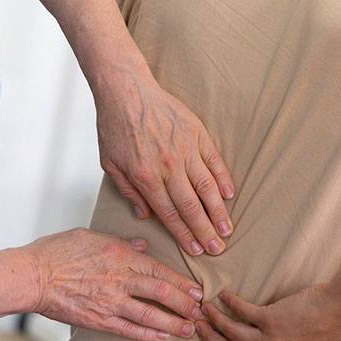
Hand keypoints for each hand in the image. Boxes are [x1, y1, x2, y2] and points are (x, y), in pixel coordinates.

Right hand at [23, 228, 206, 340]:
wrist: (31, 276)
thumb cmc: (58, 251)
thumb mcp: (93, 236)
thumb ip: (122, 241)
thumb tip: (143, 244)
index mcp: (121, 255)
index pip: (160, 270)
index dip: (181, 282)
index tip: (197, 290)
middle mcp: (120, 279)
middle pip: (161, 293)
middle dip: (185, 304)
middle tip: (201, 311)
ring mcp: (110, 301)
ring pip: (150, 314)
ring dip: (173, 323)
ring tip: (189, 329)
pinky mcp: (98, 319)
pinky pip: (128, 329)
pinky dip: (147, 333)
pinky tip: (161, 336)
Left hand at [95, 76, 235, 256]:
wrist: (127, 91)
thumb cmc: (116, 126)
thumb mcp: (110, 163)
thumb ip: (128, 192)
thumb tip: (146, 215)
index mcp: (145, 176)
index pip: (170, 213)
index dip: (184, 234)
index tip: (195, 249)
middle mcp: (168, 166)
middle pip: (191, 206)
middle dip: (206, 231)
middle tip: (217, 249)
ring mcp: (185, 149)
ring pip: (207, 187)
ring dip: (219, 211)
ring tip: (228, 229)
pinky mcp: (197, 134)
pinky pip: (214, 161)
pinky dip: (223, 179)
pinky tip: (229, 195)